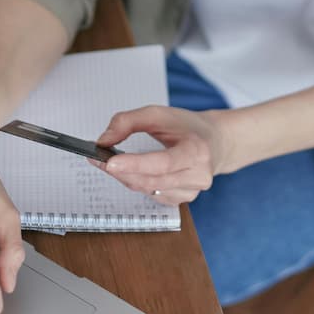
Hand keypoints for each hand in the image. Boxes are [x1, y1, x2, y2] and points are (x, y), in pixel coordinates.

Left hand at [95, 105, 228, 204]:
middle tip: (97, 158)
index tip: (110, 161)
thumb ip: (128, 121)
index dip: (135, 164)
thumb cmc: (188, 126)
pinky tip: (132, 171)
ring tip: (110, 162)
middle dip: (121, 171)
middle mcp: (198, 175)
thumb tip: (103, 140)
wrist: (216, 142)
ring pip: (148, 190)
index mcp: (197, 150)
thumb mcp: (159, 113)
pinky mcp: (183, 199)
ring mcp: (192, 191)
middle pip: (152, 180)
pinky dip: (137, 183)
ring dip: (125, 177)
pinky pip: (151, 195)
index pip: (163, 163)